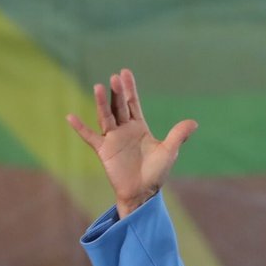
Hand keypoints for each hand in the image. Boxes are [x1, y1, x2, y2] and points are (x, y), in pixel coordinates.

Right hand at [66, 68, 197, 218]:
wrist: (142, 192)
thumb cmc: (156, 173)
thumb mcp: (169, 152)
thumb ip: (178, 135)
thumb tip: (194, 122)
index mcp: (139, 127)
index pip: (132, 103)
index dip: (129, 88)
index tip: (124, 72)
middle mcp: (124, 130)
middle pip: (119, 107)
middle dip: (117, 93)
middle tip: (115, 77)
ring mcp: (113, 139)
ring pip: (105, 117)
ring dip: (102, 103)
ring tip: (99, 87)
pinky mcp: (103, 150)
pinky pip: (90, 137)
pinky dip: (80, 128)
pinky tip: (70, 117)